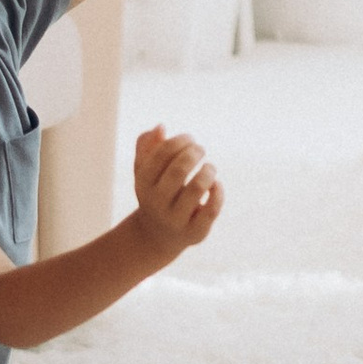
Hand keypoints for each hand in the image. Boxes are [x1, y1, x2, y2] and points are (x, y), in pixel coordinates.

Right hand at [130, 126, 221, 260]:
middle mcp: (157, 203)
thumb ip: (147, 146)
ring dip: (208, 170)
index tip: (190, 139)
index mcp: (143, 184)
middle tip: (201, 149)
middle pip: (179, 169)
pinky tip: (215, 184)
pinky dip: (218, 191)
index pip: (162, 154)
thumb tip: (160, 127)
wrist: (157, 236)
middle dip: (195, 152)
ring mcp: (176, 219)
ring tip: (209, 167)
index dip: (180, 140)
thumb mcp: (145, 171)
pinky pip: (212, 209)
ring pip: (197, 187)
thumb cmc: (156, 192)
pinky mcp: (195, 232)